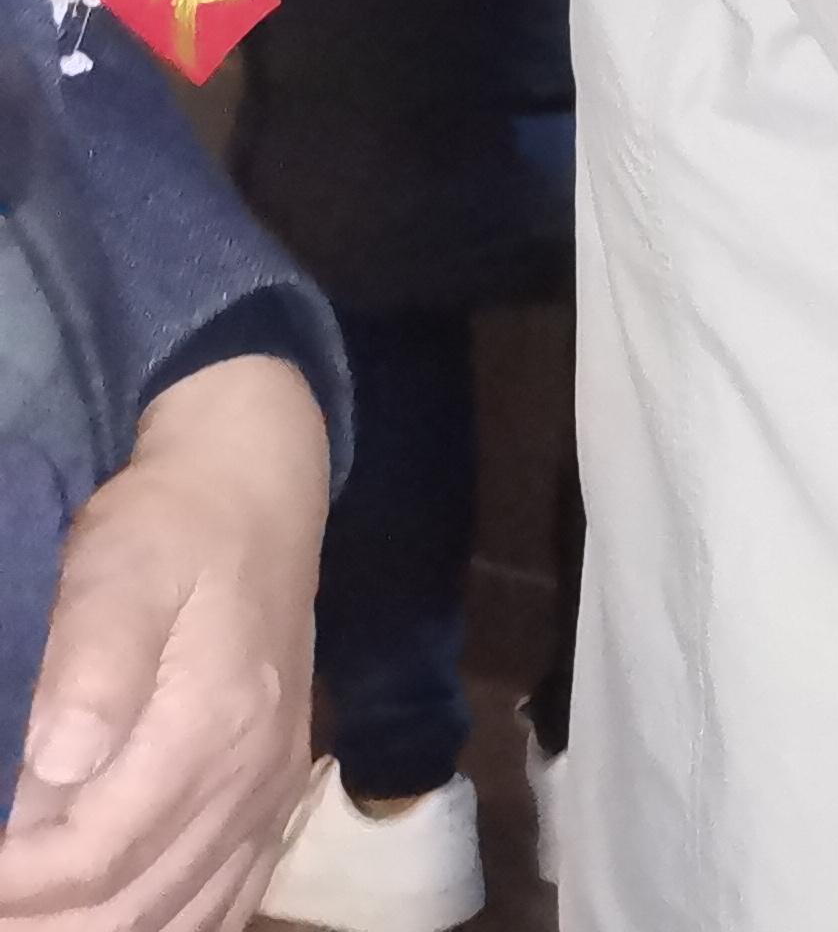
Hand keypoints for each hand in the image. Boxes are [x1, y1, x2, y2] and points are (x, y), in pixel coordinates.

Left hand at [0, 354, 328, 928]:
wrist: (258, 490)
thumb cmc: (172, 526)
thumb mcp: (118, 569)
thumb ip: (93, 666)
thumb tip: (55, 765)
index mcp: (210, 725)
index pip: (94, 856)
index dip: (13, 888)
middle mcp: (250, 775)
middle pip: (132, 907)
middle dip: (40, 925)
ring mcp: (267, 791)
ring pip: (180, 918)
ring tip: (27, 918)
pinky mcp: (271, 794)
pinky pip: (226, 900)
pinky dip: (169, 931)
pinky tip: (116, 926)